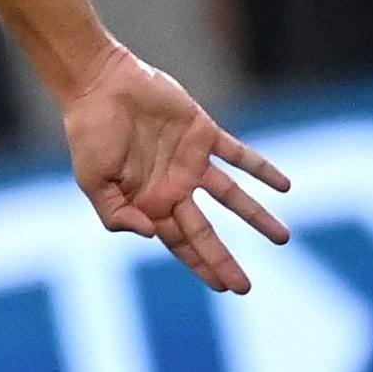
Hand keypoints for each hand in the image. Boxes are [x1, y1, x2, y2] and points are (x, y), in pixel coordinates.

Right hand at [61, 46, 290, 291]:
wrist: (99, 84)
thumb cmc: (88, 133)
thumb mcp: (92, 180)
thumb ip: (115, 213)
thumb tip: (151, 236)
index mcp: (146, 201)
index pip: (179, 242)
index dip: (200, 264)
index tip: (223, 286)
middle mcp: (172, 186)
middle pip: (206, 231)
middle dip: (224, 259)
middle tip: (246, 287)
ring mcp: (190, 161)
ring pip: (231, 196)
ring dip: (257, 217)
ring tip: (284, 238)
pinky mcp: (203, 133)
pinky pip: (238, 155)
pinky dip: (261, 169)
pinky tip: (284, 186)